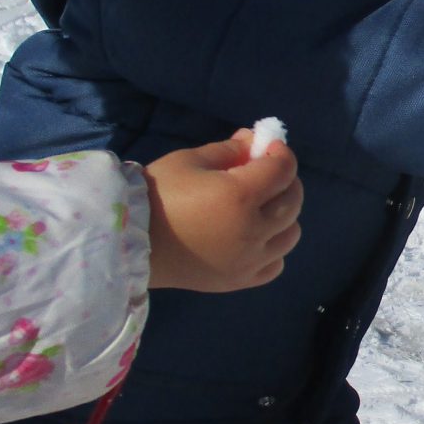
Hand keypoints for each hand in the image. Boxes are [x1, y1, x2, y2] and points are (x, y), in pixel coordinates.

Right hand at [143, 131, 302, 291]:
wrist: (130, 243)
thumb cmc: (157, 195)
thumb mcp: (191, 160)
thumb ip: (230, 150)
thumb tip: (254, 142)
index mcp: (241, 196)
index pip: (283, 170)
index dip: (281, 153)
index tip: (270, 148)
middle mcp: (253, 230)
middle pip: (293, 202)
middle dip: (286, 181)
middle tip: (267, 173)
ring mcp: (250, 259)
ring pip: (290, 234)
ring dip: (283, 216)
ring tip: (261, 207)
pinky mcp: (240, 280)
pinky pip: (275, 263)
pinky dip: (273, 248)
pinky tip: (254, 237)